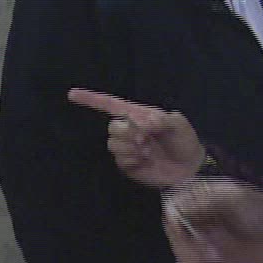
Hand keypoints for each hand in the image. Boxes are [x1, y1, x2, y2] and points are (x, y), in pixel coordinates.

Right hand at [68, 88, 205, 188]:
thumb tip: (139, 122)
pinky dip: (132, 159)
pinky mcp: (128, 165)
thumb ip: (160, 119)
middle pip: (112, 126)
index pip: (111, 104)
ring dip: (131, 147)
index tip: (72, 94)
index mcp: (138, 115)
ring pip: (113, 143)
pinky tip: (145, 160)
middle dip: (128, 132)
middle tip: (145, 138)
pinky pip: (119, 159)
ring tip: (147, 150)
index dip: (91, 99)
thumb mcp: (178, 123)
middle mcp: (129, 130)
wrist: (190, 168)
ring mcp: (127, 148)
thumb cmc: (184, 141)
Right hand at [162, 179, 262, 262]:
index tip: (183, 226)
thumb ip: (202, 200)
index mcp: (196, 199)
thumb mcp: (232, 197)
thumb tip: (171, 211)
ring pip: (178, 254)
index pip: (170, 207)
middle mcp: (192, 222)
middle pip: (171, 232)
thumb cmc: (260, 212)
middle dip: (185, 242)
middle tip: (206, 246)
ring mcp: (198, 246)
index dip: (174, 218)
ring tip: (215, 258)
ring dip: (193, 257)